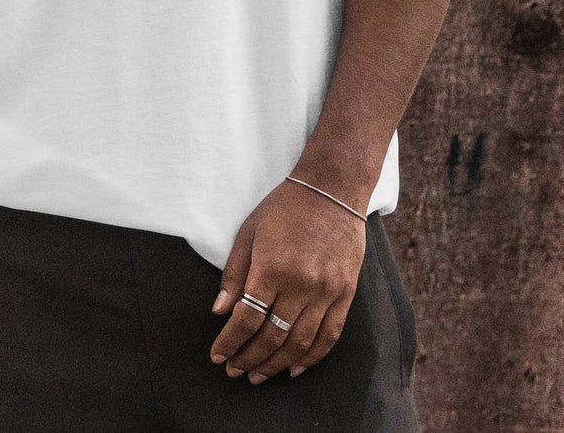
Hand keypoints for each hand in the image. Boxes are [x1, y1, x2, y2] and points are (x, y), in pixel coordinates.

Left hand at [209, 179, 367, 382]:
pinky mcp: (345, 293)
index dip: (230, 342)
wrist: (332, 189)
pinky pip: (329, 335)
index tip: (218, 355)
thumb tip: (220, 311)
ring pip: (300, 343)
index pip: (247, 318)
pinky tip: (295, 368)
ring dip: (276, 365)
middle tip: (234, 371)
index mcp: (272, 266)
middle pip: (272, 336)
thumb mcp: (249, 232)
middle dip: (249, 358)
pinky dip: (312, 357)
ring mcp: (326, 290)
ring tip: (258, 375)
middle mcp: (301, 283)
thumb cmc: (284, 207)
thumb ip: (234, 273)